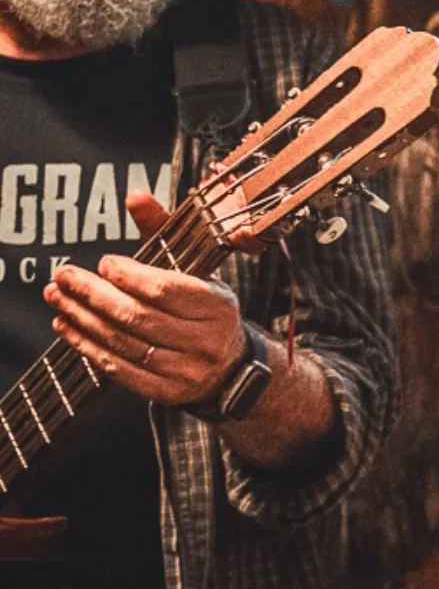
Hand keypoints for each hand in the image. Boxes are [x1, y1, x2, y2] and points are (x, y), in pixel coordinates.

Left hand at [44, 191, 247, 407]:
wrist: (230, 367)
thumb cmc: (204, 308)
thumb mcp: (195, 269)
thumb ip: (163, 231)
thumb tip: (135, 196)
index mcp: (217, 306)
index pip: (167, 290)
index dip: (129, 276)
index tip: (104, 263)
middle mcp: (205, 340)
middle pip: (140, 317)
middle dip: (95, 295)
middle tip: (65, 277)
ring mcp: (187, 370)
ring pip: (125, 343)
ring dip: (84, 319)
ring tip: (59, 298)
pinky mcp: (167, 391)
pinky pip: (120, 369)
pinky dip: (88, 346)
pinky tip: (69, 327)